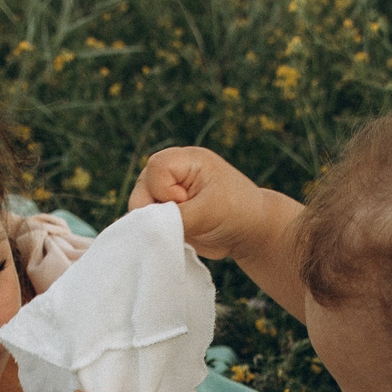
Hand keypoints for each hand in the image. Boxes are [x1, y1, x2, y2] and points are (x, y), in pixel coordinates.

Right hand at [127, 146, 284, 261]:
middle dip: (156, 208)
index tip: (186, 201)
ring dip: (157, 221)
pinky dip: (158, 230)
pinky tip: (179, 232)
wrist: (251, 232)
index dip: (164, 189)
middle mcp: (174, 171)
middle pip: (142, 186)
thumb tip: (147, 226)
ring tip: (184, 225)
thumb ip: (175, 217)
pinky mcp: (166, 210)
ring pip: (140, 205)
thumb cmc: (238, 213)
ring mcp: (168, 191)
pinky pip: (147, 220)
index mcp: (187, 159)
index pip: (155, 168)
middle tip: (185, 217)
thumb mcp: (208, 212)